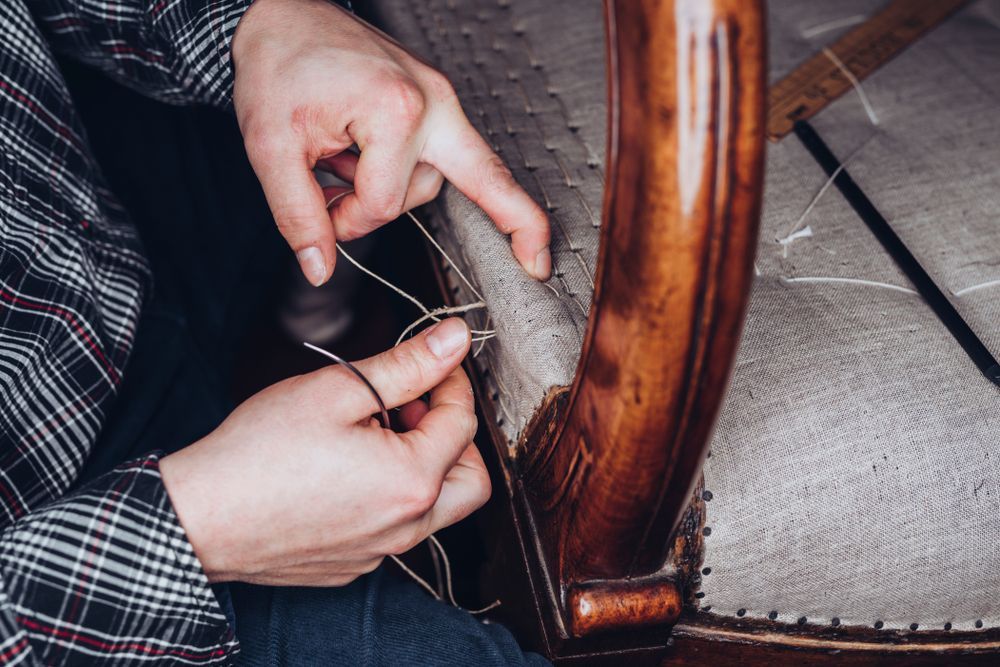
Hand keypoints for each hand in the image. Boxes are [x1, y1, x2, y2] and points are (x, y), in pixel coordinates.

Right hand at [159, 318, 488, 585]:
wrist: (198, 518)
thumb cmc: (260, 450)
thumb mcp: (339, 390)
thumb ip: (408, 365)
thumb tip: (455, 338)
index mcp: (413, 481)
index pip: (463, 422)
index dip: (451, 381)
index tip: (429, 362)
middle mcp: (407, 527)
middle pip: (471, 479)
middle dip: (454, 435)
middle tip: (412, 406)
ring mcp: (381, 553)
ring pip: (435, 507)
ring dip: (424, 465)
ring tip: (372, 433)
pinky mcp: (354, 566)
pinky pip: (395, 528)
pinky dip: (390, 494)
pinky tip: (345, 470)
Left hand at [231, 0, 550, 285]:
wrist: (280, 15)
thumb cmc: (278, 68)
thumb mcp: (271, 148)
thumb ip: (298, 216)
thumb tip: (320, 271)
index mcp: (397, 111)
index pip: (385, 204)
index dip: (346, 221)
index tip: (319, 209)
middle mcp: (436, 101)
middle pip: (453, 188)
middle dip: (401, 208)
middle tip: (396, 209)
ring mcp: (442, 97)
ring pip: (438, 178)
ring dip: (391, 187)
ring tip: (342, 161)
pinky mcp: (437, 98)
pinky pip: (442, 154)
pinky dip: (405, 170)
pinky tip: (366, 160)